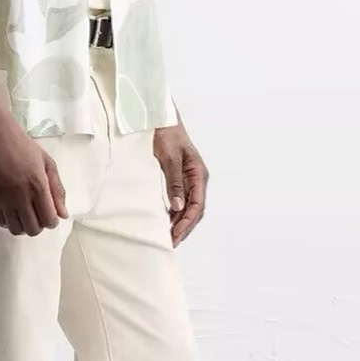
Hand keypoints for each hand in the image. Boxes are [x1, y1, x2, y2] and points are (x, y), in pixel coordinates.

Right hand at [0, 122, 68, 235]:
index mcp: (38, 185)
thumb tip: (63, 215)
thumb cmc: (23, 146)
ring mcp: (3, 199)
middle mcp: (20, 195)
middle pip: (33, 229)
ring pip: (16, 229)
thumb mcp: (47, 163)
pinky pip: (0, 222)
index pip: (49, 220)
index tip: (50, 213)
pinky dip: (8, 221)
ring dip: (23, 225)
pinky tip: (12, 209)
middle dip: (39, 225)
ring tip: (24, 212)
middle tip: (37, 212)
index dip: (52, 220)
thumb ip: (57, 190)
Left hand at [153, 121, 208, 247]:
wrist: (160, 118)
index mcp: (199, 173)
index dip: (187, 222)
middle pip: (195, 210)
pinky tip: (167, 221)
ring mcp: (189, 179)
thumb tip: (177, 207)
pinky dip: (176, 212)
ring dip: (180, 222)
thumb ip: (174, 182)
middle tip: (171, 242)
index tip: (175, 235)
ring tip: (169, 237)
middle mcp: (197, 178)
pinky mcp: (180, 177)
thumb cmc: (166, 134)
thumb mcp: (169, 157)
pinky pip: (181, 199)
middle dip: (185, 227)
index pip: (197, 205)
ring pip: (189, 207)